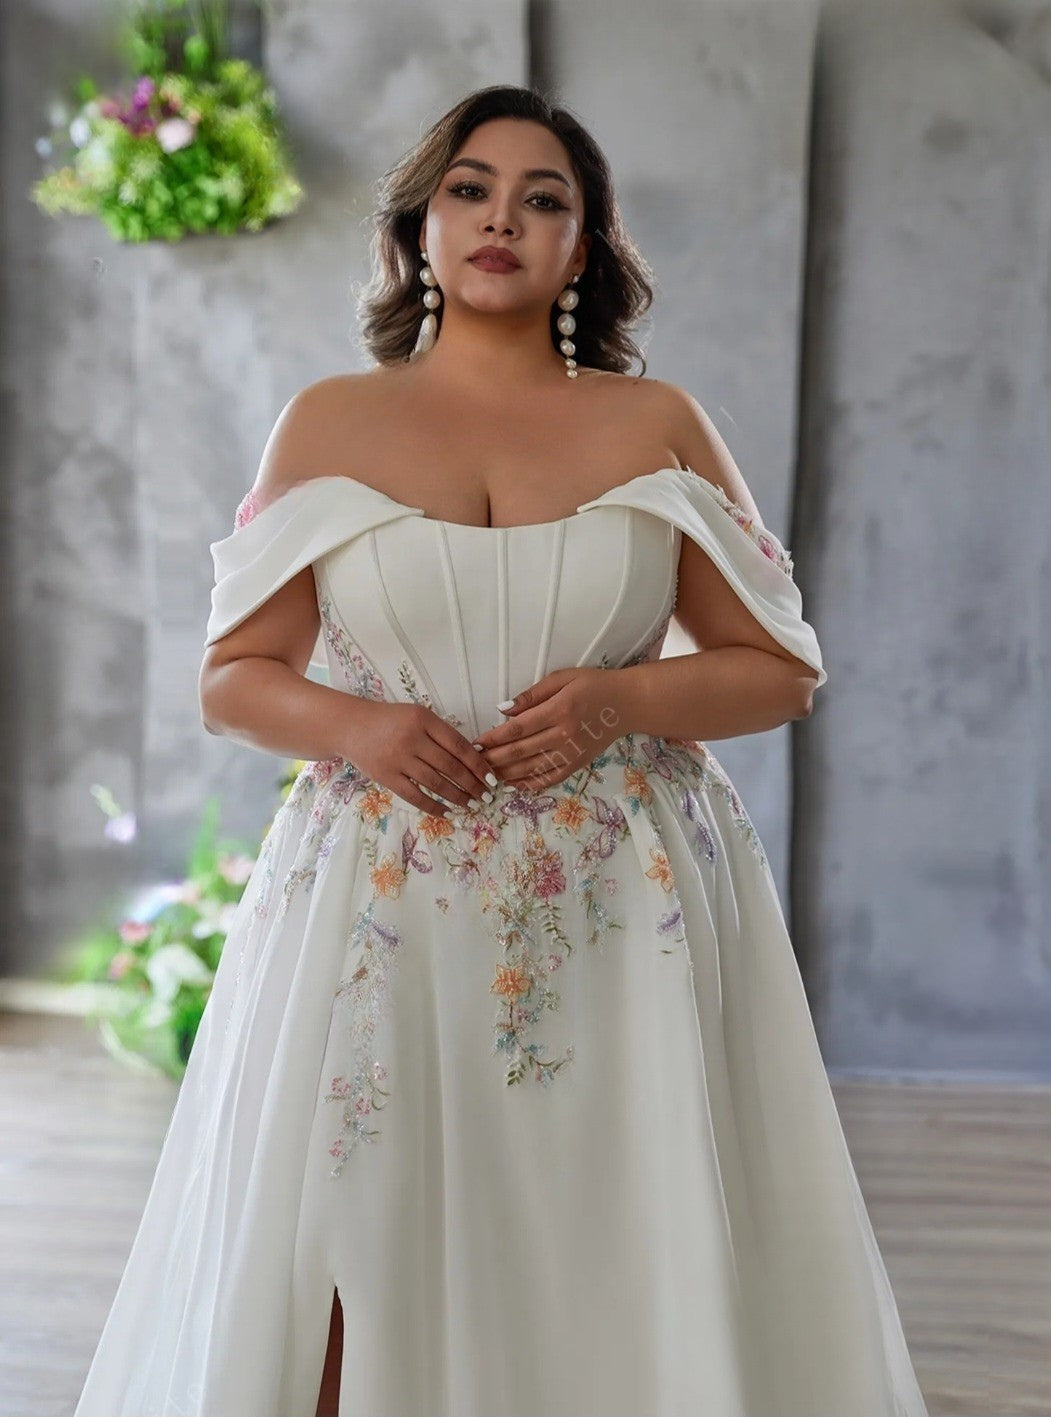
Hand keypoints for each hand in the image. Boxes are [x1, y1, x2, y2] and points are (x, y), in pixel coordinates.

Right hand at [345, 700, 498, 816]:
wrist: (350, 726)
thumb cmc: (389, 720)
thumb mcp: (416, 716)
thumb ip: (441, 733)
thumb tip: (473, 757)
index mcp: (424, 720)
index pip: (459, 746)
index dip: (478, 764)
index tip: (492, 778)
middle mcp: (412, 739)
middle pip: (450, 767)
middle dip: (472, 784)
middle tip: (486, 796)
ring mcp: (398, 759)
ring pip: (436, 783)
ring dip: (457, 797)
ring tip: (471, 805)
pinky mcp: (386, 777)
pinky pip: (415, 796)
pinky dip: (434, 807)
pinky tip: (447, 813)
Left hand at [471, 667, 629, 791]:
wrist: (627, 704)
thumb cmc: (593, 685)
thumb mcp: (562, 678)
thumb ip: (532, 695)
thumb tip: (503, 709)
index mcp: (559, 710)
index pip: (518, 728)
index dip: (494, 738)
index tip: (476, 743)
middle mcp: (564, 735)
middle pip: (521, 752)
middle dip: (494, 759)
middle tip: (474, 763)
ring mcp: (571, 753)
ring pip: (532, 769)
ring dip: (507, 774)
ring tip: (487, 776)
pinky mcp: (577, 764)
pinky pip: (550, 778)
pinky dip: (531, 784)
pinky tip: (514, 785)